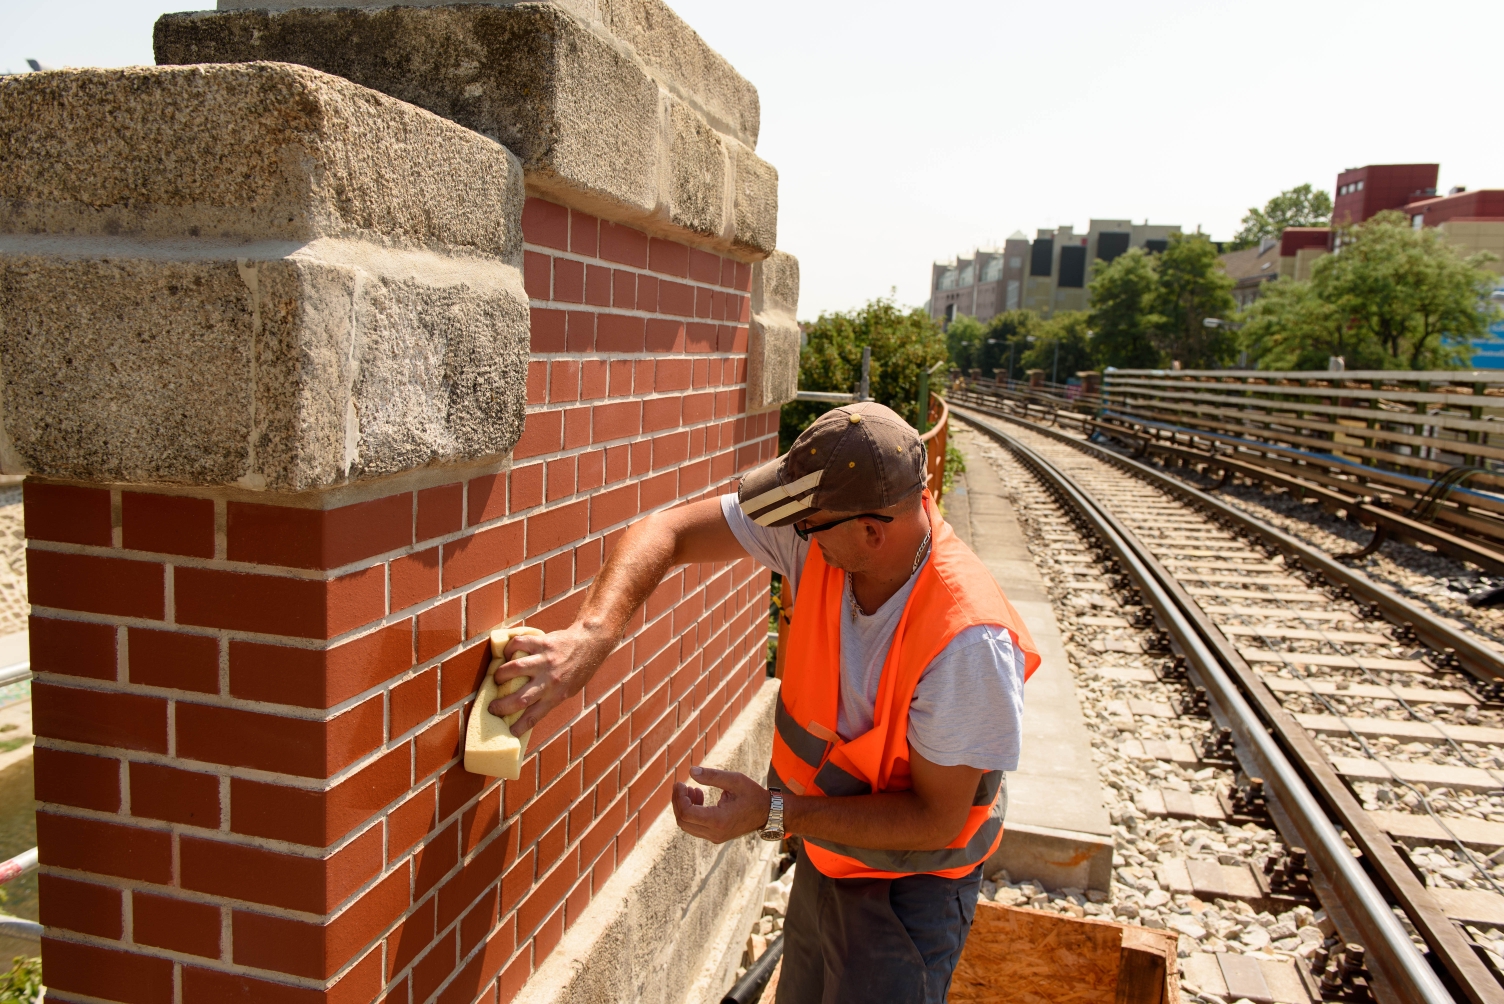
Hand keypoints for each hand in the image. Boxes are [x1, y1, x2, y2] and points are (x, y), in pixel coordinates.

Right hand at [488, 623, 614, 733]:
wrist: (590, 643)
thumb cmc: (579, 669)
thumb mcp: (569, 690)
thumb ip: (551, 698)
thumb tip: (530, 711)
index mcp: (556, 695)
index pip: (534, 716)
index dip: (519, 727)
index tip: (507, 732)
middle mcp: (550, 680)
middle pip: (520, 698)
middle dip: (501, 706)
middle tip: (491, 708)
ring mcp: (545, 661)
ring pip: (514, 669)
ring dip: (501, 675)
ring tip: (497, 678)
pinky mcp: (542, 643)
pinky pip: (518, 645)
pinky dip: (509, 649)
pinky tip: (508, 655)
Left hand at [672, 767, 771, 843]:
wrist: (768, 813)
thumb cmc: (752, 794)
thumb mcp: (735, 780)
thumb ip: (712, 776)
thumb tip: (691, 771)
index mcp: (719, 820)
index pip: (686, 813)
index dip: (679, 797)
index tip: (680, 783)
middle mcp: (715, 833)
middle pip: (683, 821)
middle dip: (678, 802)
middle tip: (681, 785)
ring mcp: (715, 837)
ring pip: (687, 826)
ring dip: (684, 807)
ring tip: (693, 790)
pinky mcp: (715, 836)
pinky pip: (695, 827)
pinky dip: (691, 813)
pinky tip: (699, 798)